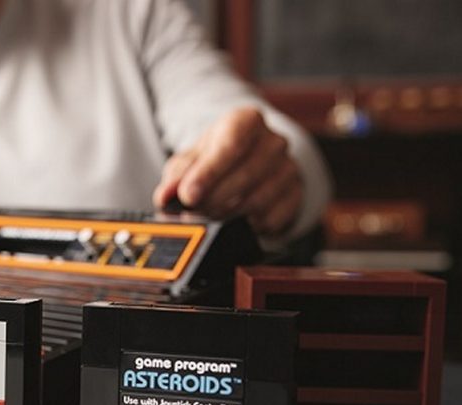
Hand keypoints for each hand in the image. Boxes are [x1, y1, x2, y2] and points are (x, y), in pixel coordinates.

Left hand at [153, 107, 304, 235]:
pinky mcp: (295, 196)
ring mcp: (288, 169)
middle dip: (213, 199)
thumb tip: (166, 197)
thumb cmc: (215, 159)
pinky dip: (248, 226)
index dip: (208, 173)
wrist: (247, 163)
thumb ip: (177, 176)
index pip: (231, 144)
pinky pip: (271, 219)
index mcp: (247, 121)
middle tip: (192, 213)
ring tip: (209, 216)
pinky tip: (235, 222)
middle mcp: (273, 142)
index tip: (188, 195)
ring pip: (257, 200)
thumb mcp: (191, 160)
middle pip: (244, 176)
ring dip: (227, 215)